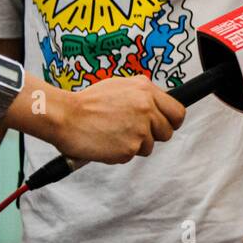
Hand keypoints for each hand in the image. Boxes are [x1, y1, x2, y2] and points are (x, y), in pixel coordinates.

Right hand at [38, 75, 184, 163]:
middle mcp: (147, 108)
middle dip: (153, 135)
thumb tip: (159, 106)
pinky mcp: (129, 148)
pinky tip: (106, 141)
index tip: (165, 125)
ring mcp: (139, 129)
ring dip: (134, 144)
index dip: (172, 122)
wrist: (65, 116)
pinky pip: (132, 155)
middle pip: (167, 132)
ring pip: (149, 146)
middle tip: (133, 132)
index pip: (177, 112)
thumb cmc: (87, 102)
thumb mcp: (120, 86)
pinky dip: (120, 152)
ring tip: (113, 133)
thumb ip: (143, 96)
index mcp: (146, 90)